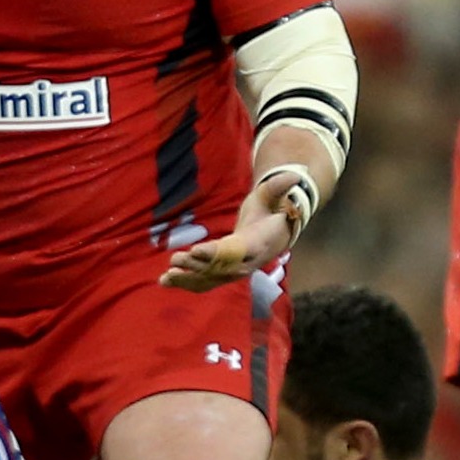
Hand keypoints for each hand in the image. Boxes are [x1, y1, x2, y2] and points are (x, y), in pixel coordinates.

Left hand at [161, 171, 297, 290]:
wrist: (278, 230)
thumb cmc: (273, 207)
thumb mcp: (274, 193)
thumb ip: (280, 186)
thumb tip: (294, 175)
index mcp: (261, 241)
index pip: (238, 250)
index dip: (218, 252)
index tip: (197, 251)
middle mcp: (250, 261)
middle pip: (222, 268)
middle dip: (198, 265)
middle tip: (175, 259)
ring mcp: (239, 270)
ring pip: (213, 279)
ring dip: (189, 278)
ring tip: (166, 276)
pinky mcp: (227, 273)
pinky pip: (208, 282)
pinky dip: (188, 284)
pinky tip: (166, 281)